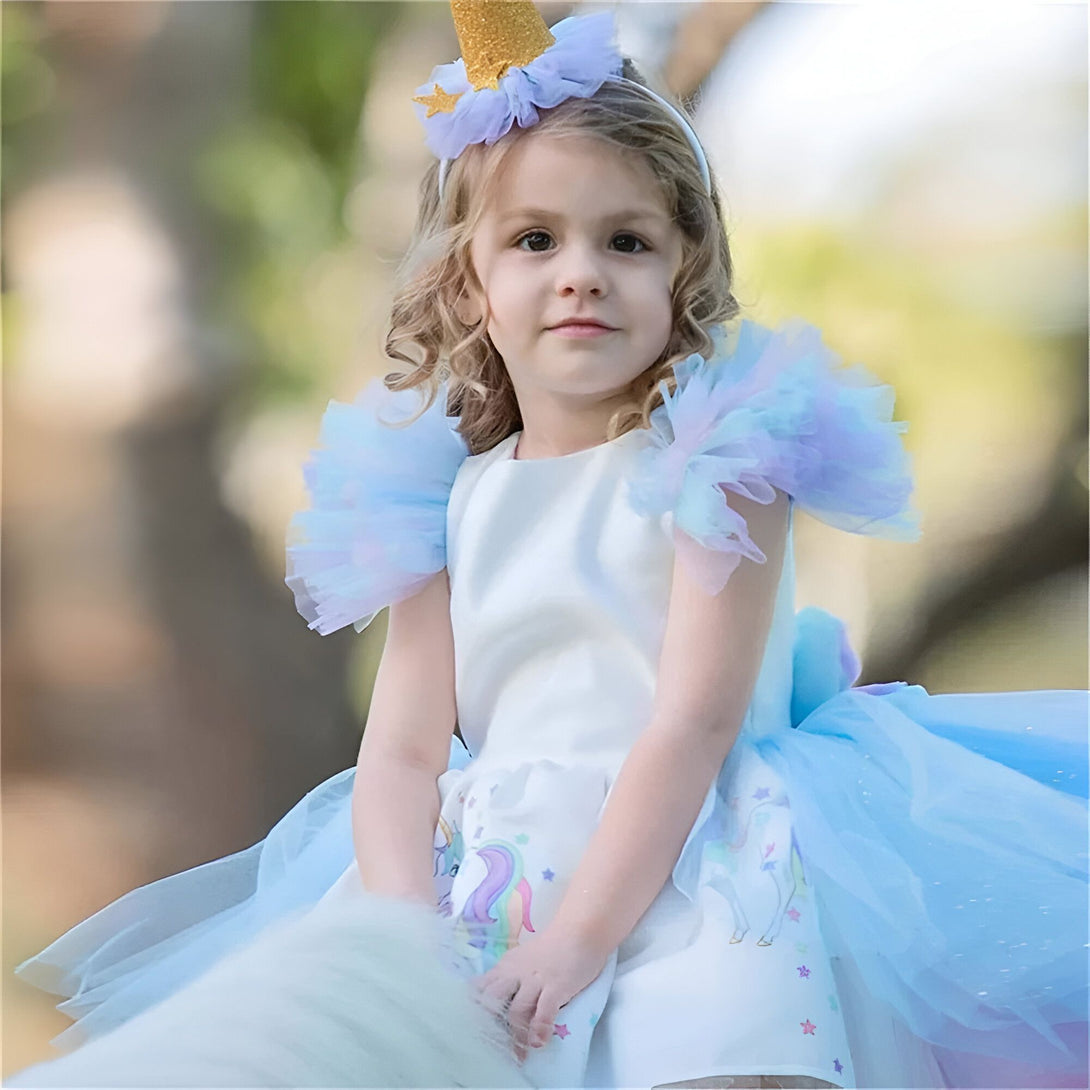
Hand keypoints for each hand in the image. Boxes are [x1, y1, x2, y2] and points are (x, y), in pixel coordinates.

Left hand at [471, 927, 608, 1062]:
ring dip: (516, 1036)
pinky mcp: (556, 985)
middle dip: (489, 1024)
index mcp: (505, 966)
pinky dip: (540, 1028)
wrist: (580, 929)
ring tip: (517, 1056)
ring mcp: (536, 979)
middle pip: (493, 1000)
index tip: (471, 1029)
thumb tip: (499, 1002)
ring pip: (517, 1010)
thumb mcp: (524, 959)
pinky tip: (538, 1043)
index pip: (481, 989)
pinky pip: (544, 1010)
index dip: (475, 1010)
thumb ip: (511, 978)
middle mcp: (516, 973)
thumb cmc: (553, 946)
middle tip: (489, 1046)